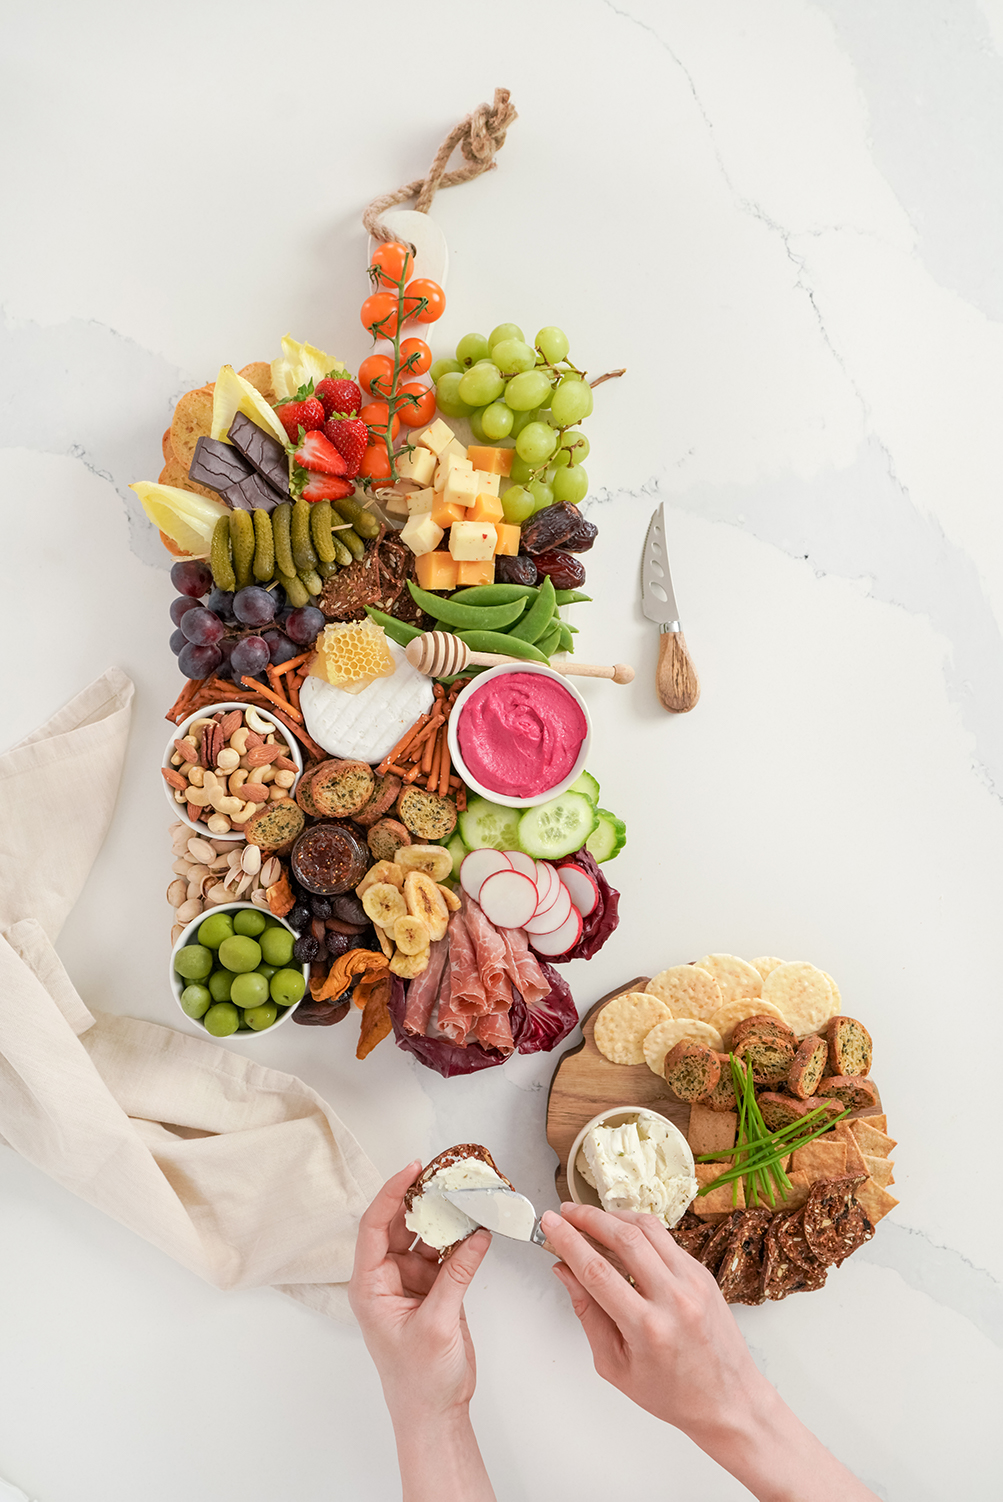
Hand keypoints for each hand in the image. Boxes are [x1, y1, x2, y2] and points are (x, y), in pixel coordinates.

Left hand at [349, 1162, 491, 1423]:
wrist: (435, 1414)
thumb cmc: (420, 1381)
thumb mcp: (438, 1325)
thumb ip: (457, 1275)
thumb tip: (476, 1234)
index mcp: (369, 1286)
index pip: (374, 1226)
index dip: (392, 1194)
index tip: (413, 1169)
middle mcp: (385, 1279)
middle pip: (398, 1225)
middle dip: (421, 1199)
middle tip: (444, 1175)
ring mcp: (409, 1283)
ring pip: (424, 1237)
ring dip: (444, 1218)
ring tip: (464, 1195)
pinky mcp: (432, 1290)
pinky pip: (444, 1254)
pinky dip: (460, 1241)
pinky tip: (476, 1228)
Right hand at [544, 1203, 877, 1501]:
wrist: (728, 1401)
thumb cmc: (672, 1394)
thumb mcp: (615, 1366)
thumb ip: (588, 1314)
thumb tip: (565, 1271)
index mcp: (647, 1328)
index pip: (597, 1271)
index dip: (568, 1241)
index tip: (549, 1224)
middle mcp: (673, 1299)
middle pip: (623, 1238)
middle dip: (588, 1218)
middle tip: (566, 1211)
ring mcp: (693, 1282)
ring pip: (648, 1229)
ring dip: (614, 1216)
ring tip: (590, 1217)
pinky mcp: (703, 1274)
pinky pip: (666, 1239)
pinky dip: (639, 1229)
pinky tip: (621, 1232)